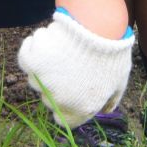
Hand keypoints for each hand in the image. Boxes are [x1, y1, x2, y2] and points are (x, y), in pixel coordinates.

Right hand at [17, 11, 133, 128]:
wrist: (98, 26)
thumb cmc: (112, 52)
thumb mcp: (120, 80)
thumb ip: (111, 99)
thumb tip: (105, 110)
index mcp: (82, 109)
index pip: (64, 119)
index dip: (65, 105)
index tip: (70, 88)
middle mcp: (60, 101)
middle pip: (49, 98)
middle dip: (56, 83)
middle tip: (69, 63)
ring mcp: (44, 82)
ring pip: (36, 77)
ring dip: (46, 64)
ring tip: (64, 46)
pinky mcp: (32, 62)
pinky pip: (26, 56)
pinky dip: (33, 47)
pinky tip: (47, 39)